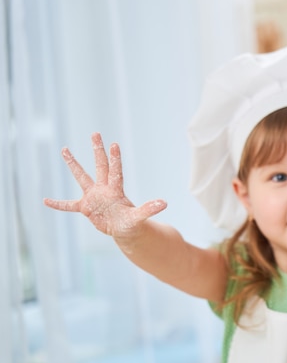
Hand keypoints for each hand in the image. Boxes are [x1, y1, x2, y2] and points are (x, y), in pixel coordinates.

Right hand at [43, 133, 166, 237]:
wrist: (124, 229)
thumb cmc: (132, 222)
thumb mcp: (139, 217)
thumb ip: (149, 209)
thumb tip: (164, 203)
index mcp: (116, 190)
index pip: (115, 171)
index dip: (115, 159)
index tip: (114, 144)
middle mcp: (104, 189)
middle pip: (100, 166)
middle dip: (97, 150)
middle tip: (95, 133)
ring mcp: (94, 197)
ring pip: (82, 177)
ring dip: (73, 164)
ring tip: (65, 149)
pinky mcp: (86, 207)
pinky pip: (69, 205)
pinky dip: (58, 204)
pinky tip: (46, 201)